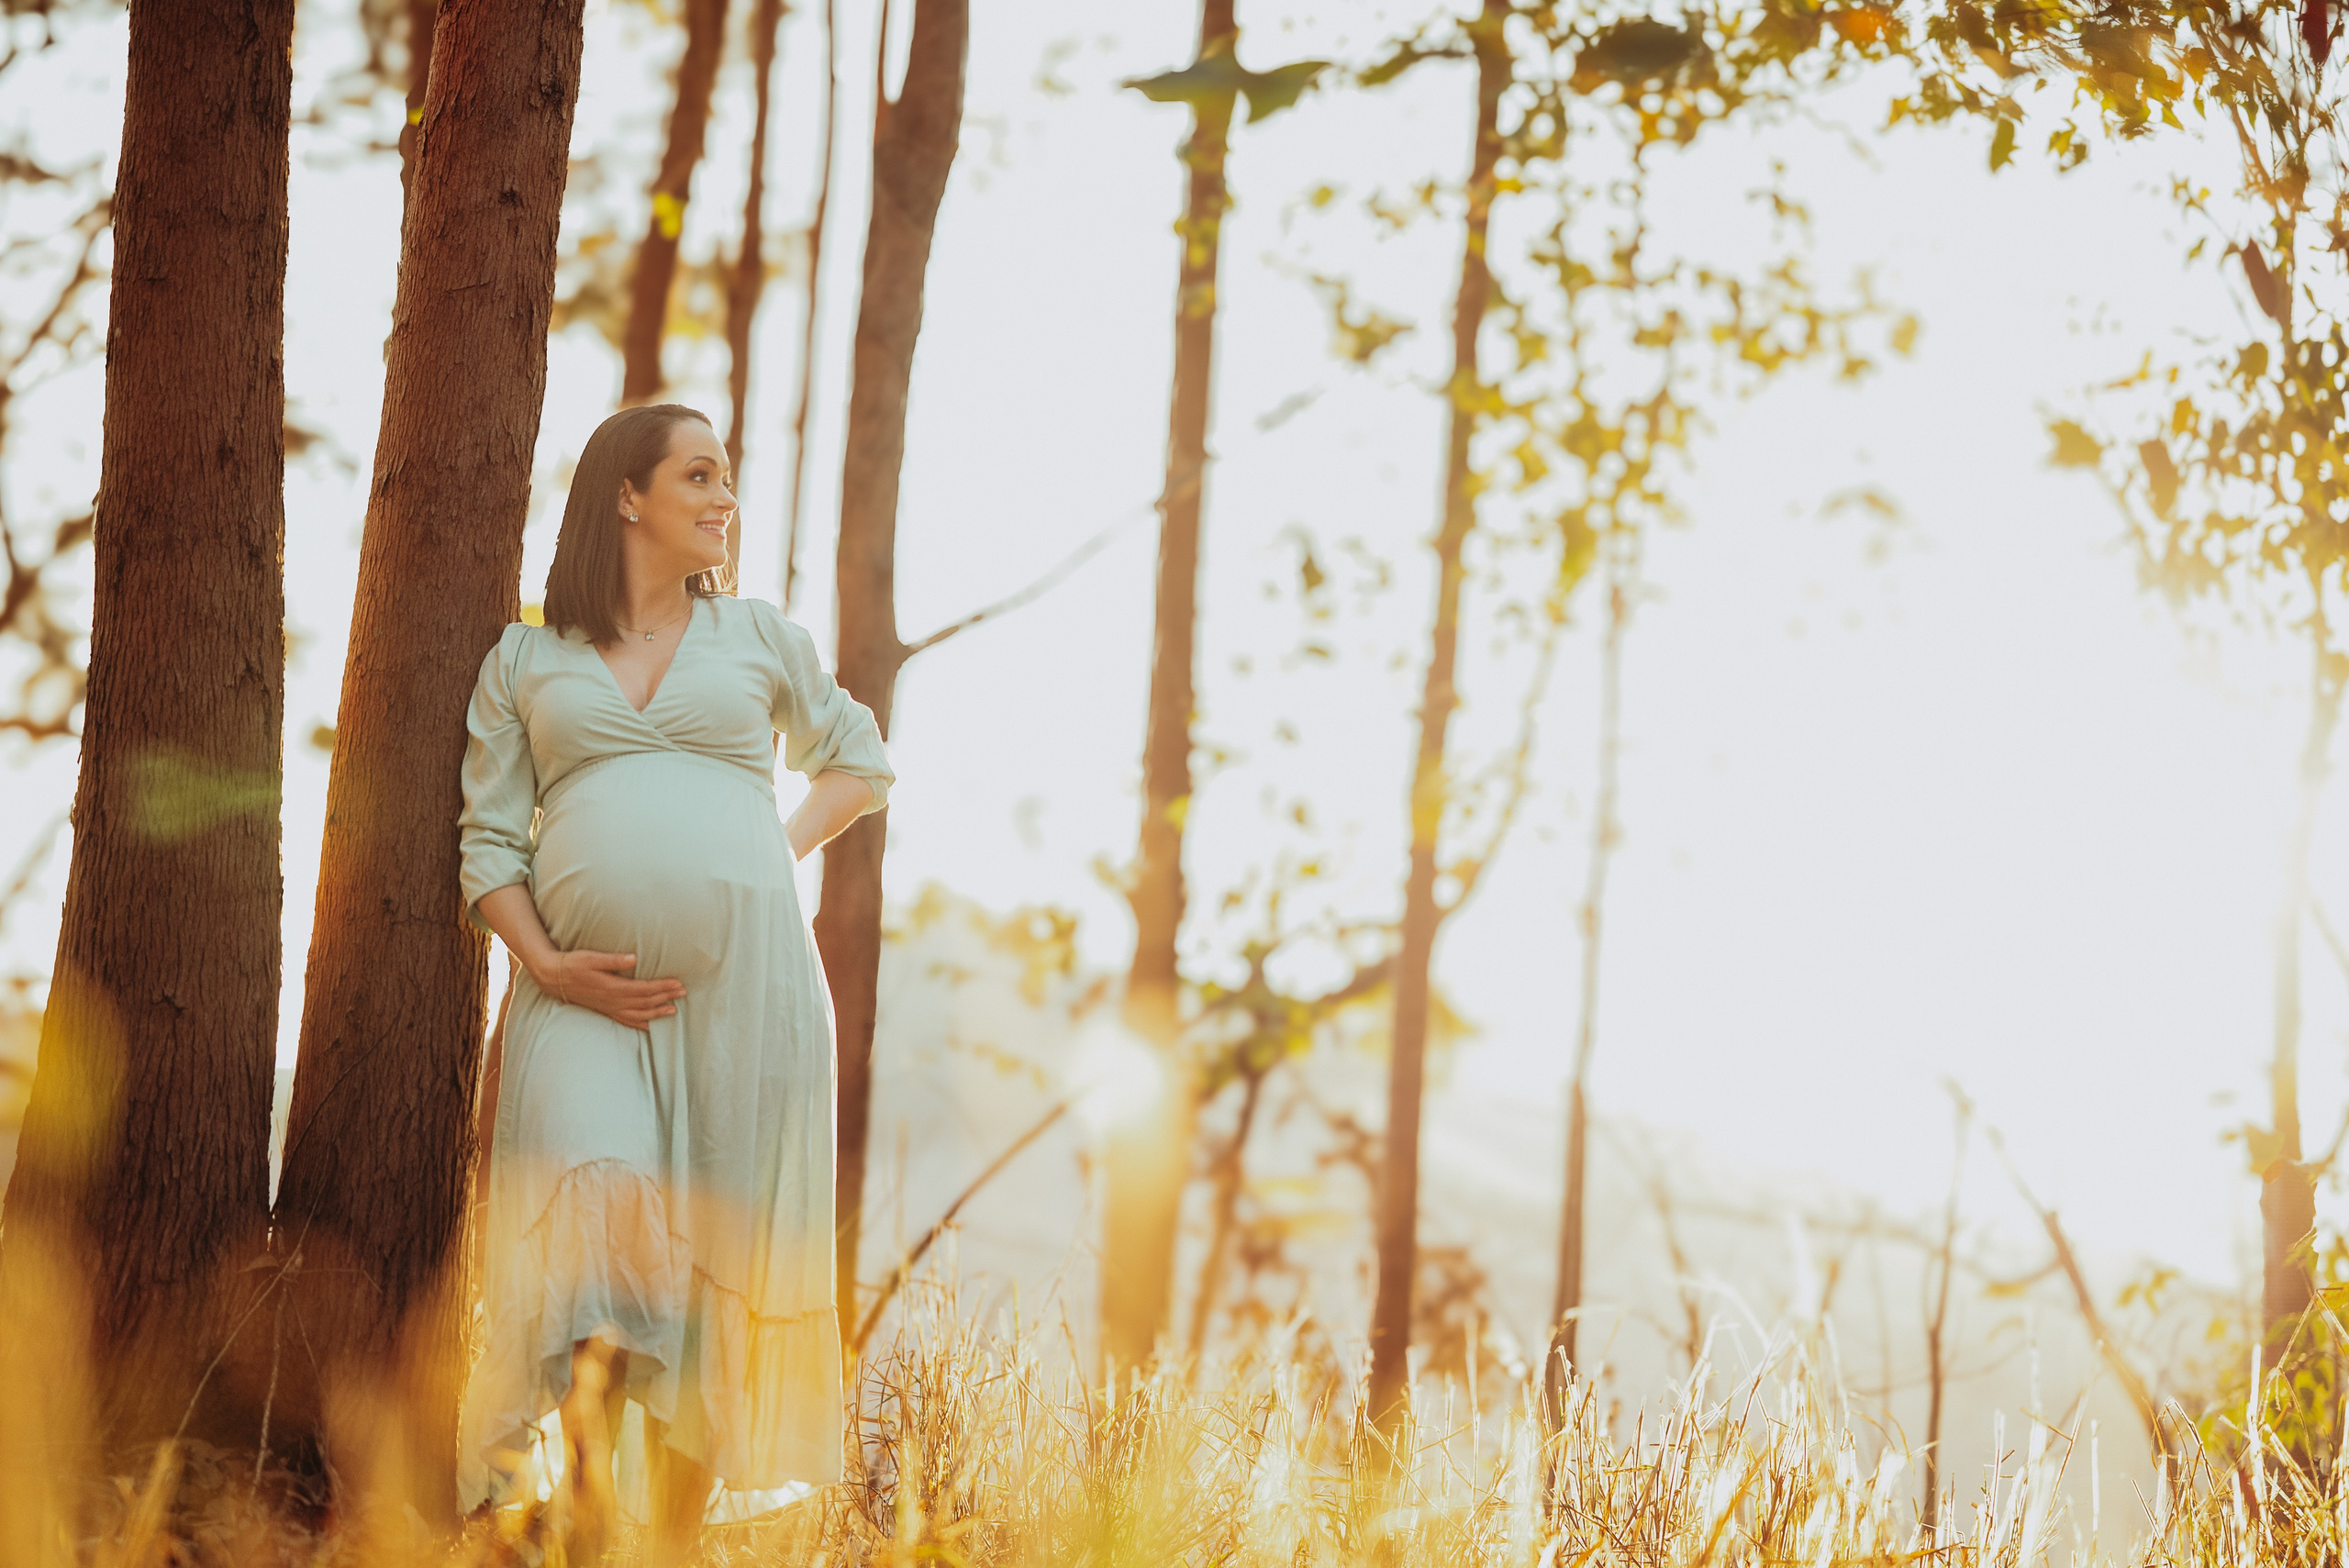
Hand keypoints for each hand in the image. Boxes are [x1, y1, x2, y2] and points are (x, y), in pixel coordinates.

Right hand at [536, 949, 683, 1031]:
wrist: (554, 978)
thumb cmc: (573, 964)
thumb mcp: (591, 958)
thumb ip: (613, 960)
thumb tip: (633, 958)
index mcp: (613, 987)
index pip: (644, 989)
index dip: (662, 987)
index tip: (678, 984)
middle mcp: (613, 1001)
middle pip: (645, 1002)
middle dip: (666, 998)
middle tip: (684, 993)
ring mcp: (609, 1008)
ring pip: (638, 1014)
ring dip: (657, 1012)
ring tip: (674, 1011)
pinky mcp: (605, 1011)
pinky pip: (626, 1021)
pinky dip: (640, 1024)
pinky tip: (650, 1026)